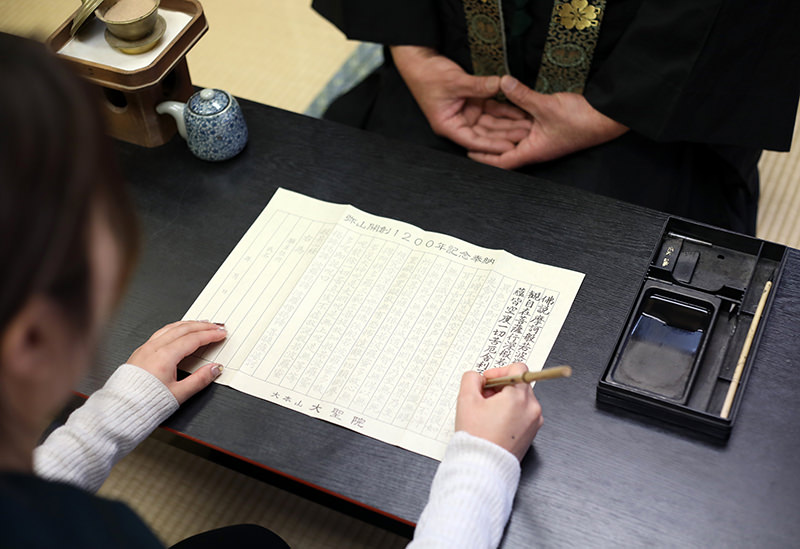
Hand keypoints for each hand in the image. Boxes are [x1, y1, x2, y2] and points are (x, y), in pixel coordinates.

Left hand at [126, 321, 227, 403]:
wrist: (120, 409)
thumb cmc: (144, 403)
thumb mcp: (179, 394)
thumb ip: (200, 379)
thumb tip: (215, 369)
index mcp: (165, 356)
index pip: (193, 339)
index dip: (210, 335)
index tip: (221, 334)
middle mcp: (154, 348)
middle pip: (183, 329)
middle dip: (202, 326)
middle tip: (216, 326)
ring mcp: (146, 348)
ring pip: (171, 328)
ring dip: (188, 324)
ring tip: (200, 324)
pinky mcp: (140, 352)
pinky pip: (160, 332)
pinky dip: (175, 328)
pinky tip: (178, 330)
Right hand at [391, 46, 531, 153]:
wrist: (420, 62)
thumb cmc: (427, 76)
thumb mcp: (455, 82)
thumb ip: (479, 85)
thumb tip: (500, 84)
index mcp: (449, 126)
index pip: (473, 140)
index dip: (492, 145)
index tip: (509, 147)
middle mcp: (458, 123)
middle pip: (485, 134)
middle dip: (505, 135)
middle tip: (524, 134)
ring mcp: (466, 113)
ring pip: (491, 123)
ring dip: (508, 124)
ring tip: (526, 124)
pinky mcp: (472, 102)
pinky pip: (491, 109)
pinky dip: (504, 110)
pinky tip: (520, 111)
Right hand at [455, 362, 542, 460]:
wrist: (484, 465)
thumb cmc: (477, 436)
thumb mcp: (466, 400)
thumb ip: (471, 379)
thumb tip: (478, 377)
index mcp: (518, 397)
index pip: (517, 369)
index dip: (499, 371)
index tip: (488, 381)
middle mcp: (532, 408)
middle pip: (519, 384)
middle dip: (500, 387)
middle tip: (483, 398)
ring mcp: (534, 422)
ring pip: (521, 400)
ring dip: (505, 400)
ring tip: (487, 412)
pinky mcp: (532, 433)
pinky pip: (523, 414)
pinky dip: (511, 413)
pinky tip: (494, 422)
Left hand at [468, 75, 628, 167]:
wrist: (608, 117)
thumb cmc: (582, 120)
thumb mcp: (546, 106)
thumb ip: (522, 95)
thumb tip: (502, 83)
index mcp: (533, 151)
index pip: (502, 161)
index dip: (484, 158)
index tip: (468, 153)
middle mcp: (536, 146)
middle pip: (506, 146)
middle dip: (489, 139)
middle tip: (470, 130)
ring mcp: (543, 137)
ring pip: (516, 133)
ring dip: (501, 126)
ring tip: (482, 117)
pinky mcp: (549, 125)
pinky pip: (527, 123)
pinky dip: (516, 116)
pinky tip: (506, 105)